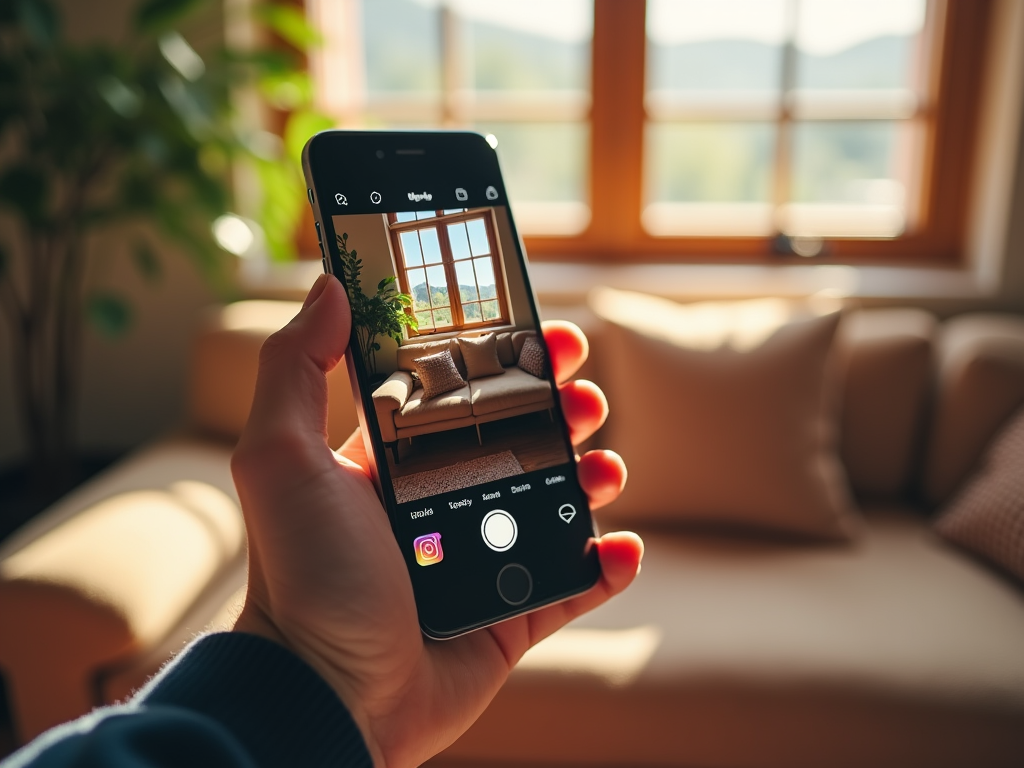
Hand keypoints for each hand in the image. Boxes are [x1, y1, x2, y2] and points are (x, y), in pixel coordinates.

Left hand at [232, 274, 642, 767]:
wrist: (325, 696)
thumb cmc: (301, 577)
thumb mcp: (280, 460)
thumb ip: (295, 368)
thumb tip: (328, 286)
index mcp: (393, 465)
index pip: (458, 395)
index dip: (501, 360)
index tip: (538, 332)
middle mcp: (439, 505)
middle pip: (519, 441)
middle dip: (560, 409)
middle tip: (585, 393)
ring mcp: (480, 561)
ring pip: (553, 504)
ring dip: (591, 477)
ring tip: (606, 467)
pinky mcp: (509, 617)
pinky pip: (571, 584)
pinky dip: (604, 565)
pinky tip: (620, 546)